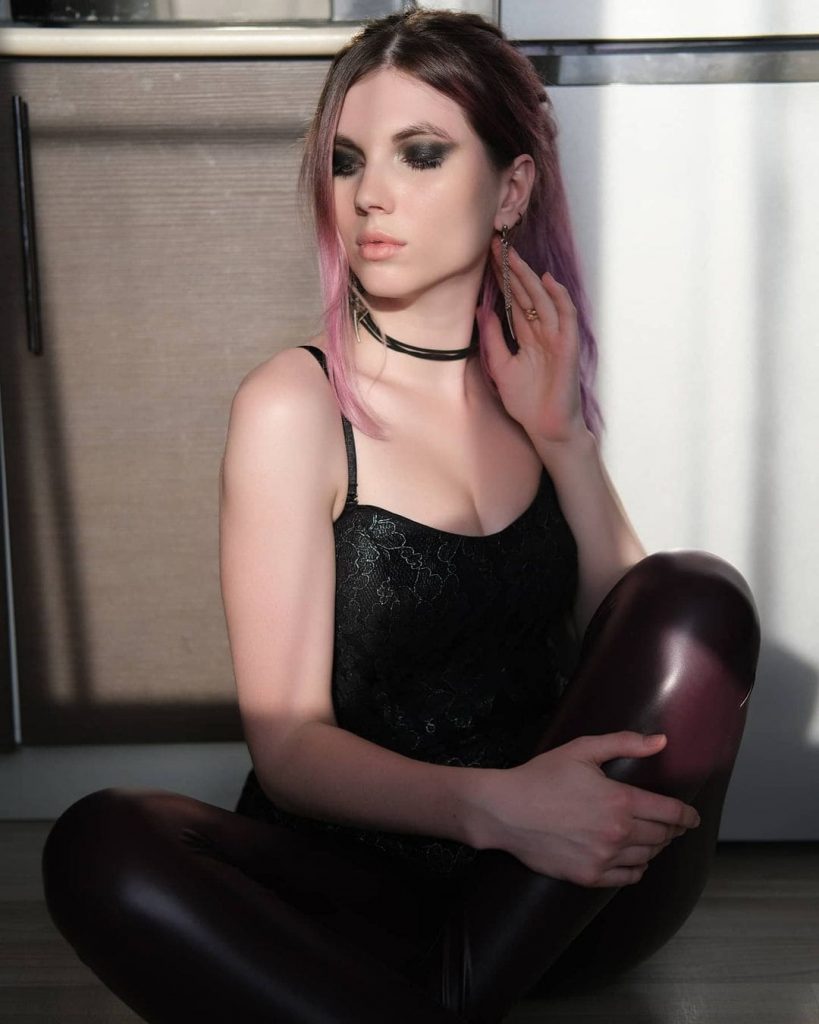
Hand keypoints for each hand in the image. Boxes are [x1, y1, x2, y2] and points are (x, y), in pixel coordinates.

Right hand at [470, 732, 699, 886]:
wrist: (506, 811)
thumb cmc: (541, 776)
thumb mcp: (582, 750)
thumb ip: (625, 744)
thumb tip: (661, 741)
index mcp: (620, 800)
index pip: (670, 812)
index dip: (687, 815)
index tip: (693, 817)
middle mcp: (618, 833)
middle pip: (662, 836)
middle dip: (672, 829)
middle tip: (672, 825)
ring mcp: (604, 858)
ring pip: (648, 857)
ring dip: (656, 847)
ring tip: (653, 839)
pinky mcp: (589, 876)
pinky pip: (628, 877)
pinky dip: (638, 868)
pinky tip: (635, 860)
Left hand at [481, 236, 585, 443]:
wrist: (546, 427)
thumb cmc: (527, 403)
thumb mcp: (501, 366)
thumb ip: (494, 338)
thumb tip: (482, 310)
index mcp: (527, 337)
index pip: (514, 301)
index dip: (502, 280)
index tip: (487, 259)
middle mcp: (542, 332)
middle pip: (527, 295)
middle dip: (512, 271)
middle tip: (495, 246)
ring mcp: (556, 337)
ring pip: (543, 300)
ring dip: (529, 278)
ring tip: (513, 256)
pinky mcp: (568, 346)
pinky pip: (565, 316)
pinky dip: (558, 298)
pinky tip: (547, 281)